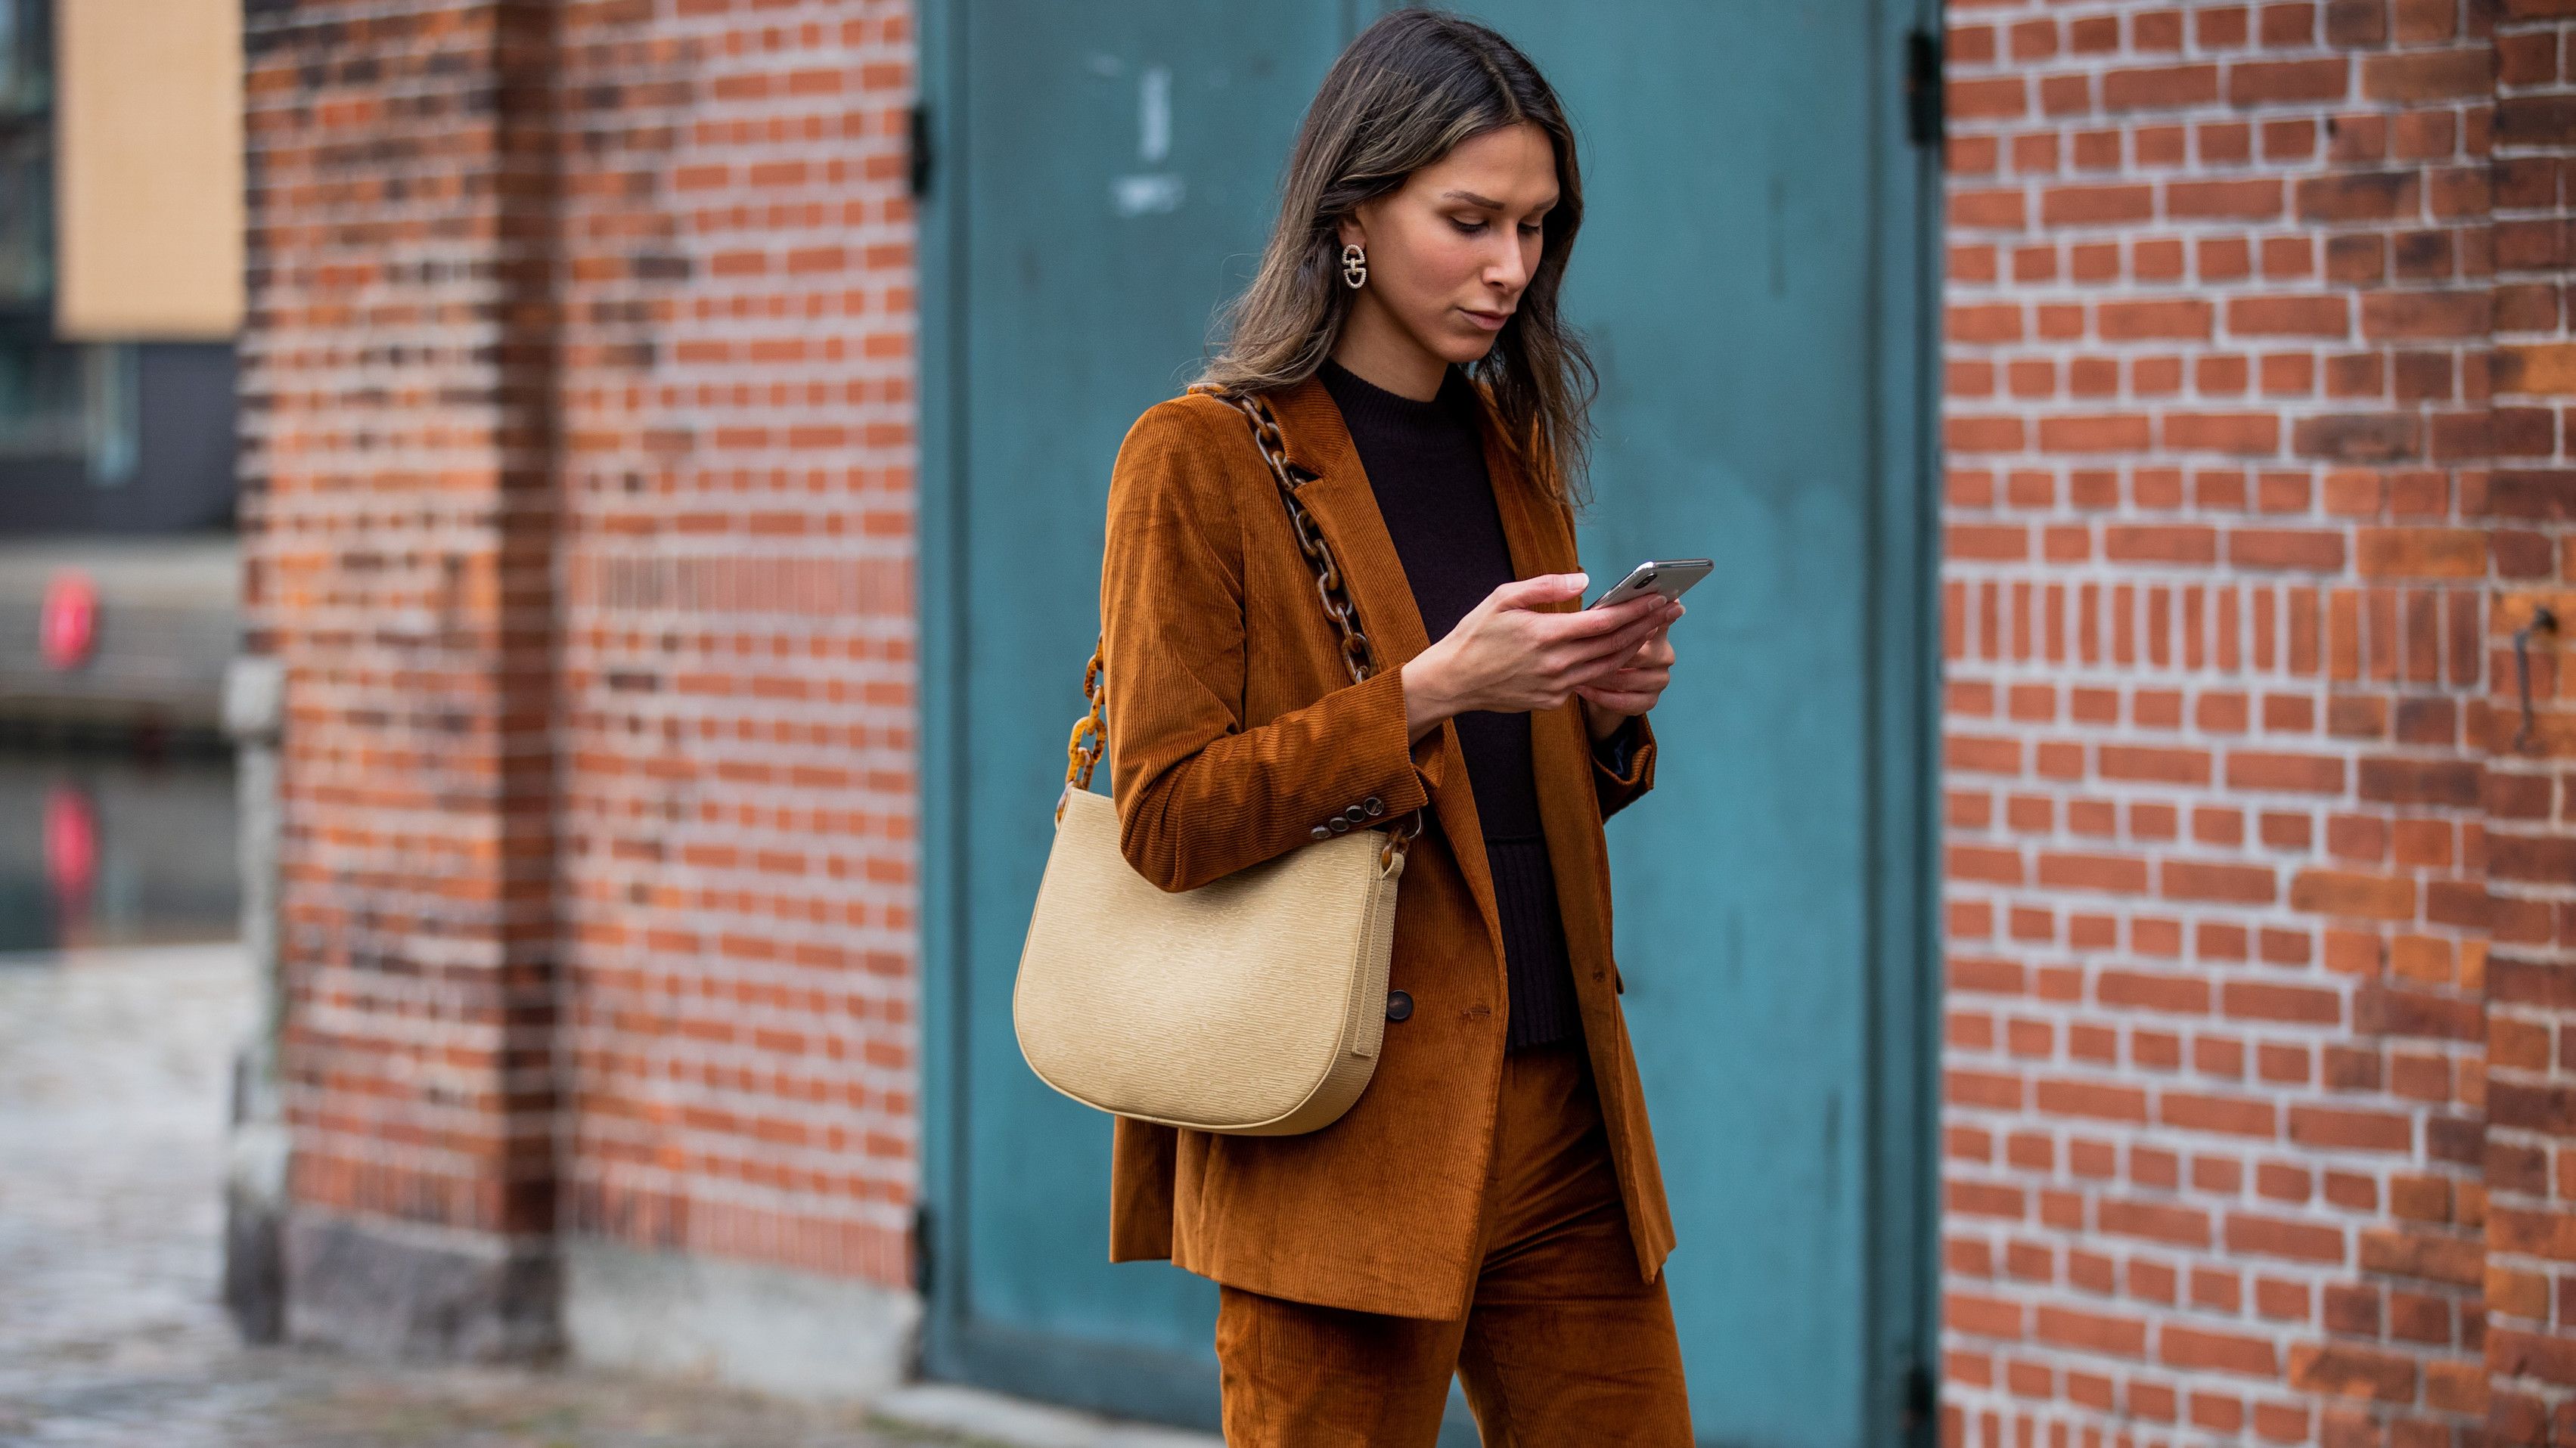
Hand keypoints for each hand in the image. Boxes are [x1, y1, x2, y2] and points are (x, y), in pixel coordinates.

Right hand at [1399, 573, 1682, 740]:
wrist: (1453, 681)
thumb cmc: (1475, 635)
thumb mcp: (1503, 598)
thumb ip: (1545, 586)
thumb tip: (1584, 579)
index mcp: (1546, 635)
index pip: (1604, 622)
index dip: (1636, 610)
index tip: (1659, 597)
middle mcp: (1556, 664)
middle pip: (1615, 645)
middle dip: (1647, 625)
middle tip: (1672, 610)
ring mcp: (1556, 686)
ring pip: (1608, 666)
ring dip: (1636, 647)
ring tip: (1655, 629)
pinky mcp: (1552, 701)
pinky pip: (1589, 682)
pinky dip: (1610, 666)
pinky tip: (1622, 653)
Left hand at [1575, 610, 1679, 736]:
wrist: (1604, 687)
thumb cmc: (1602, 649)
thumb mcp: (1606, 629)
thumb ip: (1609, 614)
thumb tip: (1590, 594)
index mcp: (1658, 632)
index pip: (1659, 621)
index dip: (1653, 616)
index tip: (1646, 609)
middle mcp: (1664, 656)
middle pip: (1640, 654)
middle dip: (1609, 653)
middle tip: (1581, 651)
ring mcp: (1659, 680)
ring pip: (1627, 680)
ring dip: (1599, 676)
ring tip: (1576, 671)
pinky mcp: (1649, 701)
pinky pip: (1623, 701)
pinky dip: (1600, 696)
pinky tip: (1582, 688)